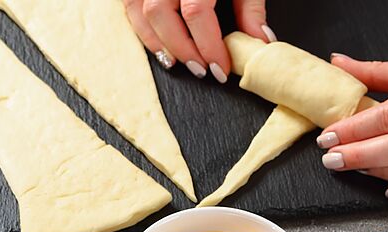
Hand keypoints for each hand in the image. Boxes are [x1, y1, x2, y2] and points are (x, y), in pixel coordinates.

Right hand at [123, 0, 275, 81]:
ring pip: (138, 10)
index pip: (196, 12)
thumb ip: (251, 5)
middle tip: (202, 69)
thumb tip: (258, 41)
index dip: (208, 45)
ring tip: (176, 62)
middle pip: (162, 14)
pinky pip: (129, 3)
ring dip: (157, 42)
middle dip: (182, 49)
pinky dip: (140, 26)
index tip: (220, 68)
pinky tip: (158, 42)